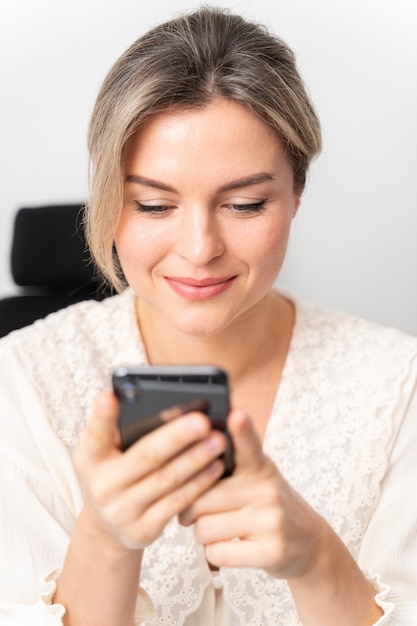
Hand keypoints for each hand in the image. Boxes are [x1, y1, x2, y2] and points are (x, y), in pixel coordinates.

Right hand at [73, 391, 226, 551]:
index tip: (109, 396)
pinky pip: (177, 503)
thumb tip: (134, 396)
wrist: (107, 528)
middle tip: (203, 420)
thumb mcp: (103, 452)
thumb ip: (115, 428)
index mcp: (89, 459)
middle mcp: (101, 486)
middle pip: (145, 457)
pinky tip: (216, 466)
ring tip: (218, 440)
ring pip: (167, 480)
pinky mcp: (143, 530)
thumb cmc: (112, 474)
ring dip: (196, 459)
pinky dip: (199, 483)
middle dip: (176, 437)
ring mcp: (122, 512)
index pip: (93, 434)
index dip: (101, 416)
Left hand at [179, 409, 326, 577]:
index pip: (249, 444)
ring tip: (218, 528)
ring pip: (205, 528)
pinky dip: (213, 554)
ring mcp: (272, 520)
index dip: (241, 430)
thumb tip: (185, 454)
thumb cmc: (267, 504)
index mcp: (259, 466)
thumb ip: (229, 465)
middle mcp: (268, 489)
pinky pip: (217, 553)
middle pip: (202, 498)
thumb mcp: (257, 476)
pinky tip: (229, 546)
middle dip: (190, 509)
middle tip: (196, 512)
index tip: (236, 415)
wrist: (308, 542)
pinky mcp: (271, 551)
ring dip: (202, 533)